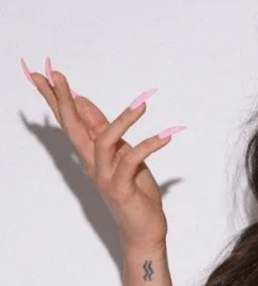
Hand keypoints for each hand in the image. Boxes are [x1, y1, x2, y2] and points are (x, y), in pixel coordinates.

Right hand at [21, 58, 184, 249]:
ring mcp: (105, 177)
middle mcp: (93, 163)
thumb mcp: (121, 152)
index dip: (58, 98)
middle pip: (72, 128)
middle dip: (63, 101)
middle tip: (56, 74)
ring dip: (122, 120)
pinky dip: (149, 146)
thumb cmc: (133, 189)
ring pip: (104, 142)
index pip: (70, 121)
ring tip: (143, 104)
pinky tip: (166, 137)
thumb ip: (104, 129)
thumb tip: (84, 103)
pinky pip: (131, 161)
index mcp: (92, 154)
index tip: (46, 72)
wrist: (142, 229)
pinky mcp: (121, 189)